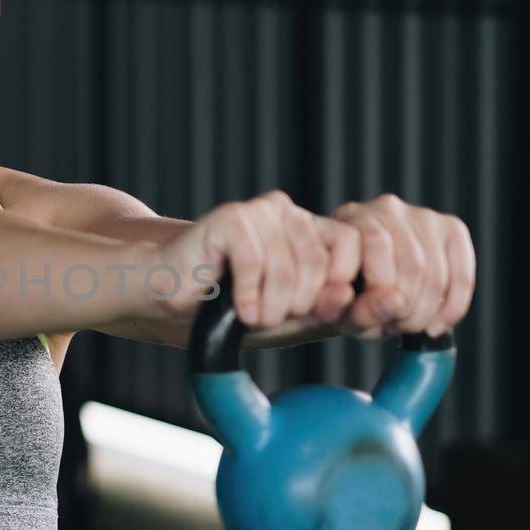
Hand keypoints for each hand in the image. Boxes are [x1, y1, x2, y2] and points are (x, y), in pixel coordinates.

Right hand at [155, 190, 362, 332]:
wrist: (175, 291)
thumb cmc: (235, 303)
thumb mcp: (290, 314)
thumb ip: (325, 306)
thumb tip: (354, 296)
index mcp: (312, 229)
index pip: (354, 243)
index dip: (341, 283)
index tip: (317, 313)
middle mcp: (290, 213)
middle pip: (320, 263)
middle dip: (298, 304)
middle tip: (271, 317)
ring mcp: (260, 211)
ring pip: (287, 267)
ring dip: (271, 307)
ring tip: (253, 317)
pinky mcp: (230, 217)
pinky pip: (254, 262)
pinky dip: (247, 295)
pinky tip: (240, 309)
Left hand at [329, 193, 475, 340]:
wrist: (361, 290)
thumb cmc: (349, 299)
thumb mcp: (345, 312)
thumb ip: (363, 310)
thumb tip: (396, 301)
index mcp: (351, 217)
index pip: (378, 243)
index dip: (383, 290)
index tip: (380, 318)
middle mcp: (387, 208)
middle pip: (413, 261)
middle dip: (408, 307)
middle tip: (397, 325)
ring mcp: (422, 216)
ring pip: (436, 270)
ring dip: (427, 310)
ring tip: (409, 323)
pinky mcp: (451, 229)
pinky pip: (463, 272)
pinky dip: (454, 305)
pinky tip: (438, 323)